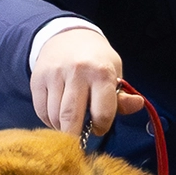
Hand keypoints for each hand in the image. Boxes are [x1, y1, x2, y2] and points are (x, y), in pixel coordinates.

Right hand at [30, 28, 144, 136]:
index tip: (99, 127)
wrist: (67, 36)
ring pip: (54, 117)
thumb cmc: (96, 61)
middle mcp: (76, 72)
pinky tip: (58, 116)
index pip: (102, 114)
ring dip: (62, 129)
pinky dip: (49, 121)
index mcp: (100, 72)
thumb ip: (122, 96)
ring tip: (70, 123)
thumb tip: (138, 104)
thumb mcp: (114, 72)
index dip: (102, 127)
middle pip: (71, 118)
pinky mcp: (37, 79)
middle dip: (75, 137)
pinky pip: (41, 111)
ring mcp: (54, 75)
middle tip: (80, 139)